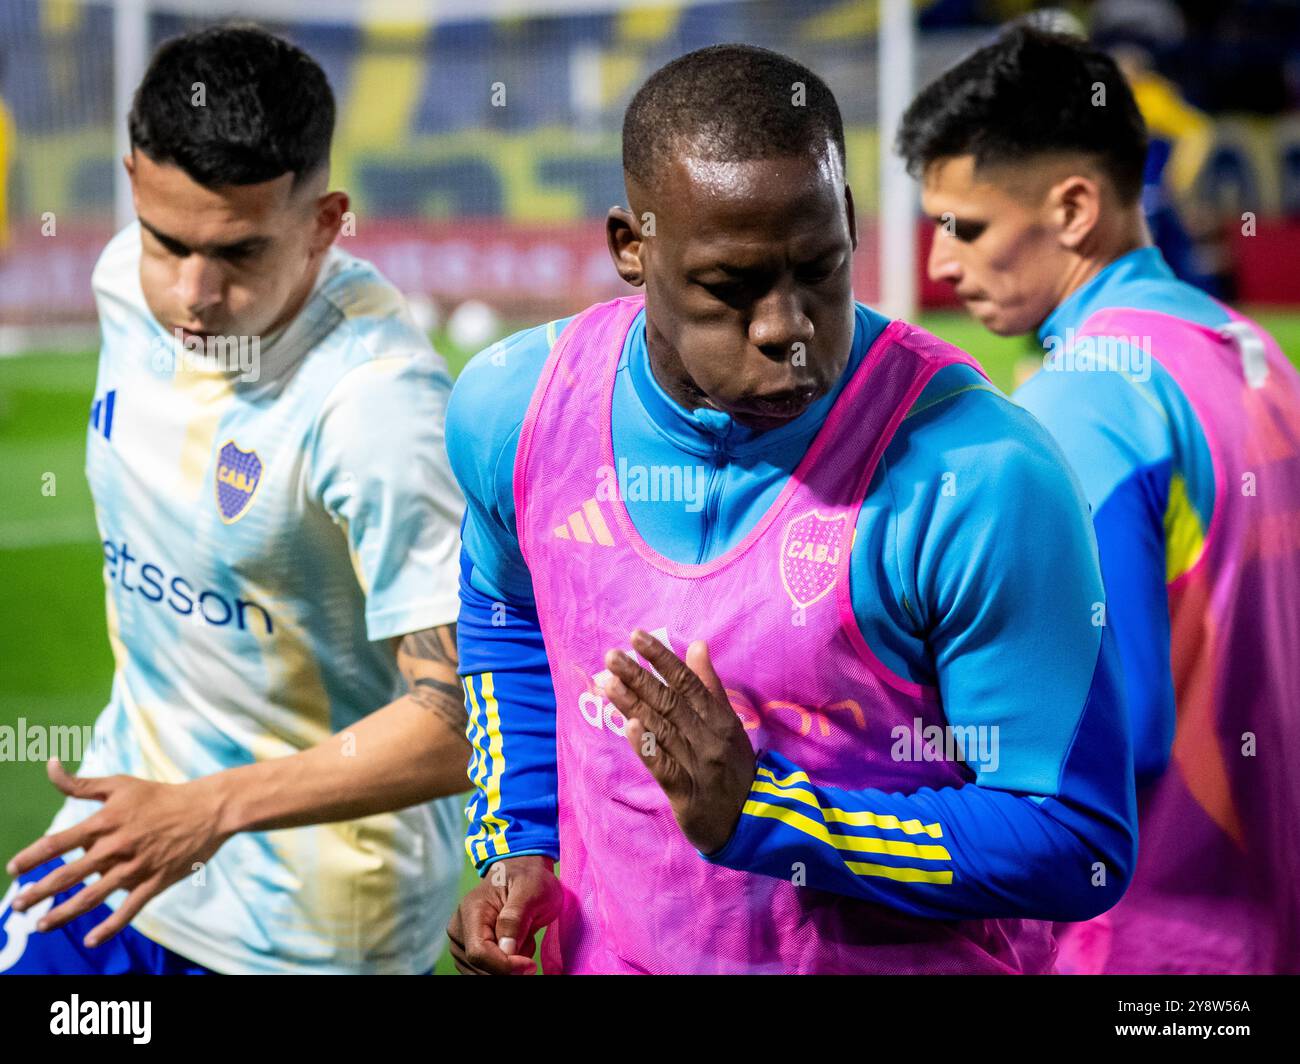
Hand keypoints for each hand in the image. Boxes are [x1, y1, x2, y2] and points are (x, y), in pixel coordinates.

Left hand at [5, 759, 231, 946]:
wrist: (207, 810)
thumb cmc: (160, 796)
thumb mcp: (120, 784)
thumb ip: (80, 782)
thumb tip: (49, 765)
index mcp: (106, 821)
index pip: (58, 842)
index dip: (32, 857)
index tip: (13, 869)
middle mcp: (117, 846)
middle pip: (69, 874)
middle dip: (39, 891)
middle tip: (16, 905)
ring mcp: (136, 867)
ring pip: (92, 896)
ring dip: (63, 913)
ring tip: (41, 925)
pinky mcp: (155, 882)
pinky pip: (128, 910)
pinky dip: (109, 927)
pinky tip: (90, 941)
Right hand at [446, 854, 561, 974]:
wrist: (523, 875)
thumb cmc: (528, 880)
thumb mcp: (531, 891)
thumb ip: (516, 918)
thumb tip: (505, 950)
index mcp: (471, 910)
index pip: (479, 953)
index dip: (504, 966)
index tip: (530, 964)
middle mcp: (458, 928)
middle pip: (480, 967)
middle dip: (509, 965)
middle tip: (529, 940)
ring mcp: (460, 943)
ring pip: (484, 974)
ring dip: (508, 966)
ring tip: (522, 938)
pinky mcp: (467, 953)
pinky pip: (486, 973)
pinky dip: (504, 968)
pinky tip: (515, 946)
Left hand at [602, 630, 755, 853]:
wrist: (751, 822)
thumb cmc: (732, 767)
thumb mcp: (728, 723)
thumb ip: (709, 685)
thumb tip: (696, 644)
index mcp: (718, 718)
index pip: (687, 682)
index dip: (662, 658)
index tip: (637, 636)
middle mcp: (708, 737)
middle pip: (670, 702)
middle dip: (639, 676)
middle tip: (611, 655)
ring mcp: (698, 765)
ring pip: (662, 729)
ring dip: (635, 704)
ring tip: (609, 683)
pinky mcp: (686, 794)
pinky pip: (665, 768)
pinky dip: (648, 747)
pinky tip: (630, 727)